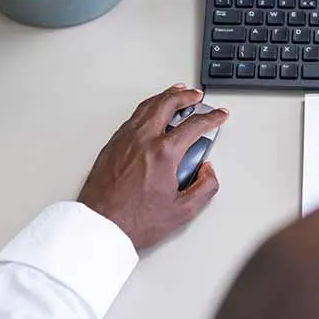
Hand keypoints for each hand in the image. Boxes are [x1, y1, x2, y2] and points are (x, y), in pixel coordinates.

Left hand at [78, 85, 228, 249]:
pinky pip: (133, 116)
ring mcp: (125, 139)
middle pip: (168, 104)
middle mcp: (143, 139)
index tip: (219, 116)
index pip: (195, 126)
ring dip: (165, 96)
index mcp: (163, 153)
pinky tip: (151, 111)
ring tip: (175, 93)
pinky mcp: (112, 145)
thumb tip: (208, 171)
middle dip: (186, 96)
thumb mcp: (182, 211)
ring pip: (148, 106)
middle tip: (196, 95)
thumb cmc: (133, 220)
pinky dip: (147, 107)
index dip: (212, 118)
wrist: (99, 226)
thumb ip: (204, 188)